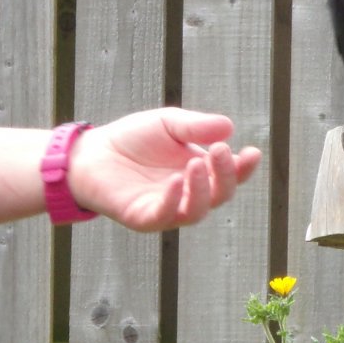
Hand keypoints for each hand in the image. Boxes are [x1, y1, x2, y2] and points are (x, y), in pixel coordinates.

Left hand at [65, 108, 261, 231]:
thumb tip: (229, 129)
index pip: (229, 175)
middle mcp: (187, 194)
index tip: (252, 152)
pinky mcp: (144, 218)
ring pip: (196, 211)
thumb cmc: (132, 139)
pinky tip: (175, 179)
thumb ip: (196, 126)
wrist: (91, 152)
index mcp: (199, 172)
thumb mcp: (168, 124)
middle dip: (226, 175)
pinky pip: (164, 216)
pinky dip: (172, 200)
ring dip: (202, 190)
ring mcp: (167, 209)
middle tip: (220, 151)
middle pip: (219, 195)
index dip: (243, 167)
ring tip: (197, 162)